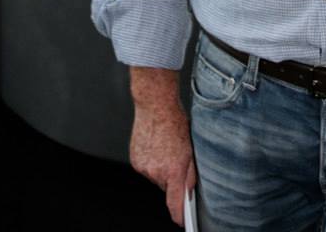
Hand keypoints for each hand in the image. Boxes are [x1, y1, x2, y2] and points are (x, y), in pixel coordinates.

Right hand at [129, 68, 196, 226]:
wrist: (155, 105)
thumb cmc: (176, 122)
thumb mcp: (191, 148)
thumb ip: (190, 174)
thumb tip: (188, 192)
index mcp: (173, 170)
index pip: (175, 204)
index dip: (179, 216)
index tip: (182, 221)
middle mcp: (156, 172)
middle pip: (166, 187)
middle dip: (171, 179)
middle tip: (175, 158)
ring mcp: (143, 167)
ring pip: (155, 177)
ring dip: (161, 169)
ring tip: (165, 147)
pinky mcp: (135, 160)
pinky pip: (146, 168)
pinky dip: (151, 161)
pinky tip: (155, 145)